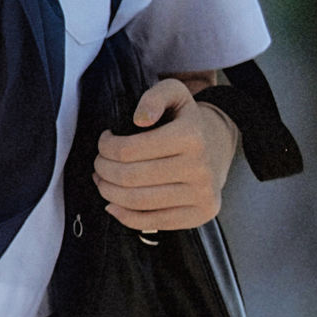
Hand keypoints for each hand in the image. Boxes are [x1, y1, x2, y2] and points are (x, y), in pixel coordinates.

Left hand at [93, 74, 236, 234]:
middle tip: (99, 164)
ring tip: (103, 181)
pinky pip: (152, 222)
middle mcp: (199, 167)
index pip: (128, 150)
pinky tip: (113, 204)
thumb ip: (154, 97)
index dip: (106, 147)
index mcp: (191, 136)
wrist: (217, 146)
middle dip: (104, 170)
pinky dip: (125, 216)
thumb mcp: (175, 94)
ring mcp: (201, 194)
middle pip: (130, 177)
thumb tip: (139, 119)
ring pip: (138, 201)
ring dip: (109, 192)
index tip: (104, 142)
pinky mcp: (200, 215)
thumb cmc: (186, 122)